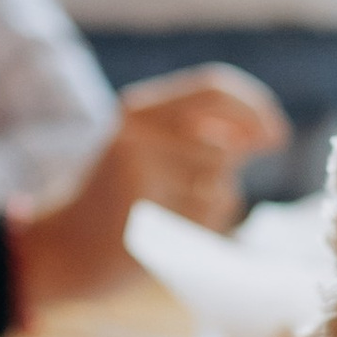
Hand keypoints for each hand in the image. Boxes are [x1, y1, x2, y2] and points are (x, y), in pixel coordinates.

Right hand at [21, 65, 289, 303]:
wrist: (60, 248)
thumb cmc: (117, 198)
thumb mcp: (147, 148)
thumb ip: (201, 134)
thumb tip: (267, 134)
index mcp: (136, 110)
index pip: (212, 88)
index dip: (254, 108)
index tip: (276, 135)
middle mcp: (136, 135)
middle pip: (225, 146)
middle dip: (233, 173)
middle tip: (207, 190)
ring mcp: (140, 178)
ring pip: (222, 187)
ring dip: (217, 203)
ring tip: (177, 212)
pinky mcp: (147, 220)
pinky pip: (207, 222)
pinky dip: (204, 229)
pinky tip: (172, 233)